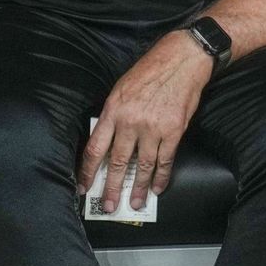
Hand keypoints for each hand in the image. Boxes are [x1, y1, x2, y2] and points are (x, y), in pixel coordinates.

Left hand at [76, 30, 212, 210]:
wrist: (182, 59)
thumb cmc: (151, 70)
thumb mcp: (121, 88)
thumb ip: (113, 115)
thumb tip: (108, 140)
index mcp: (113, 110)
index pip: (95, 148)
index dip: (88, 171)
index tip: (84, 186)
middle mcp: (130, 122)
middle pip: (116, 162)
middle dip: (110, 187)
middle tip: (108, 206)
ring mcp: (152, 128)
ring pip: (141, 166)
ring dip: (138, 188)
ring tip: (135, 203)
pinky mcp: (173, 131)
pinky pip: (165, 160)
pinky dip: (161, 176)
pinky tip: (157, 187)